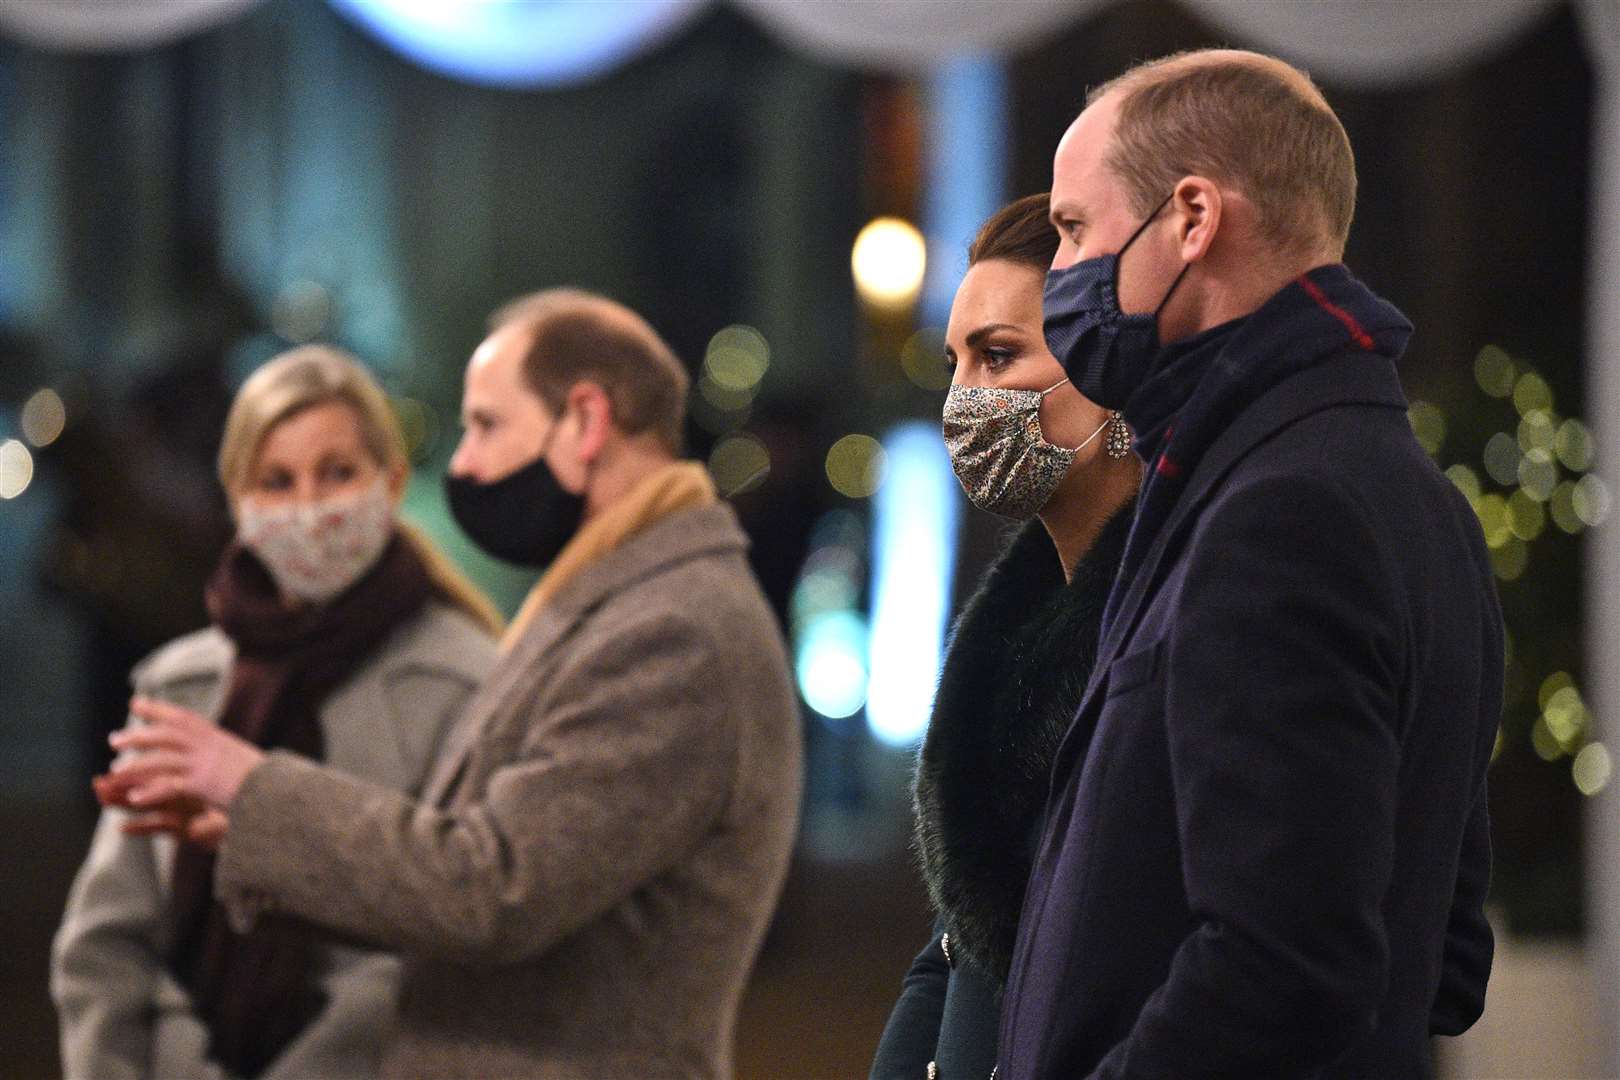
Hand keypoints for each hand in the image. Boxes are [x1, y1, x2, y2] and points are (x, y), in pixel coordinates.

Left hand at [108, 697, 265, 810]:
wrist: (276, 788)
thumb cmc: (261, 777)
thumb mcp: (238, 755)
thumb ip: (218, 750)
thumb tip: (207, 747)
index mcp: (215, 735)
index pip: (181, 717)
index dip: (156, 709)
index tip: (136, 703)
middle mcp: (206, 745)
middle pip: (164, 734)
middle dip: (138, 735)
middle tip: (115, 739)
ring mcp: (202, 762)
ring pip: (160, 759)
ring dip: (135, 764)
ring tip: (115, 772)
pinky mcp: (200, 782)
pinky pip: (168, 785)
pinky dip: (150, 791)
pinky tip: (134, 797)